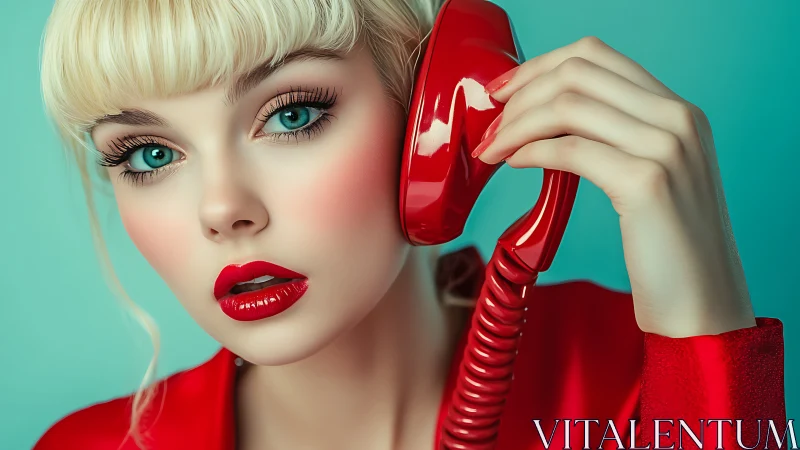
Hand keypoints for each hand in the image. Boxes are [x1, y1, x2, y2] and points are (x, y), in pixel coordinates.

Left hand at [473, 36, 755, 337]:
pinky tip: (515, 163)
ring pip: (568, 105)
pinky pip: (569, 150)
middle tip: (491, 124)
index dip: (539, 66)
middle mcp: (679, 118)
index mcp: (679, 111)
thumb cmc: (668, 250)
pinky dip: (531, 151)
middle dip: (521, 93)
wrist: (703, 307)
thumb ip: (617, 138)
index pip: (596, 56)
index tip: (505, 91)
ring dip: (516, 125)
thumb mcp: (652, 176)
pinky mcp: (647, 183)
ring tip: (492, 150)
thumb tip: (548, 119)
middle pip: (577, 72)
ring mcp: (667, 147)